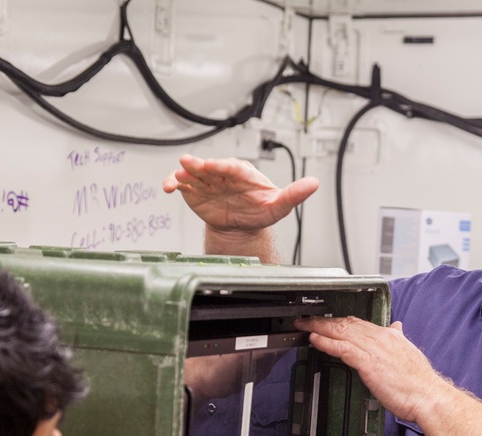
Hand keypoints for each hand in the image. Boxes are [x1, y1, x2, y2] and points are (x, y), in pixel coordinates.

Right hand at [163, 154, 318, 232]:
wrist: (241, 226)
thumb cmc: (260, 211)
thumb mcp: (279, 205)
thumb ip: (294, 194)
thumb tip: (314, 183)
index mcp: (244, 173)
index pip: (233, 167)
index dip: (223, 166)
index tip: (213, 166)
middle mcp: (224, 173)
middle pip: (211, 167)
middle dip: (199, 165)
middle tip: (188, 163)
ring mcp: (208, 181)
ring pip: (194, 173)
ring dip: (184, 173)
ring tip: (176, 177)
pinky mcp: (195, 191)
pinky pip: (182, 185)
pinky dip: (173, 184)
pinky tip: (168, 187)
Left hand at [293, 316, 450, 424]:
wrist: (428, 396)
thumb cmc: (419, 381)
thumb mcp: (409, 353)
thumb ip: (399, 339)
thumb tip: (397, 327)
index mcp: (389, 335)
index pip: (358, 322)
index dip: (339, 320)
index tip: (326, 320)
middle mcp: (380, 338)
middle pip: (346, 323)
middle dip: (323, 320)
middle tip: (306, 319)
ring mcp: (374, 349)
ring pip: (341, 331)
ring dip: (319, 327)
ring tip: (303, 326)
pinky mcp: (369, 363)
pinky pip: (343, 348)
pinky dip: (327, 342)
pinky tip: (314, 339)